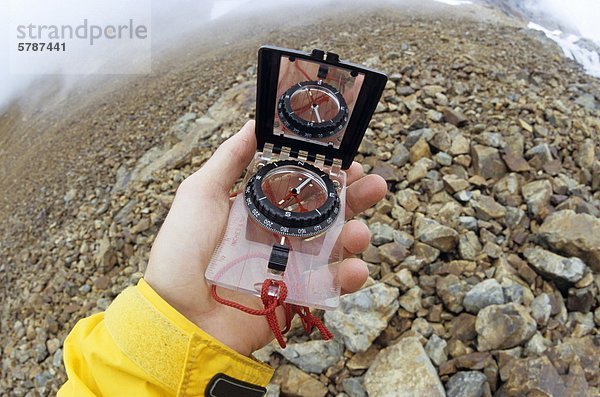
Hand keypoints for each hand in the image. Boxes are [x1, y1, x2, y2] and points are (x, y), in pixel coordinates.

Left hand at [144, 121, 386, 355]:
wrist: (177, 314)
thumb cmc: (183, 250)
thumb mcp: (201, 193)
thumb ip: (230, 159)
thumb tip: (255, 122)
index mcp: (259, 209)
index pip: (302, 185)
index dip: (326, 172)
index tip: (347, 159)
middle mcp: (278, 235)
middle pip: (325, 212)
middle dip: (353, 198)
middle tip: (374, 186)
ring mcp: (288, 267)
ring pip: (333, 247)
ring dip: (354, 236)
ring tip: (360, 232)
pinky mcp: (295, 297)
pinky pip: (329, 285)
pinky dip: (347, 277)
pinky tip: (355, 268)